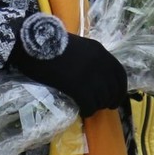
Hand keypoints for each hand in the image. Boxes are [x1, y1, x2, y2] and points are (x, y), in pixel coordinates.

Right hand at [8, 25, 128, 115]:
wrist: (33, 44)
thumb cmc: (50, 43)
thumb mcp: (77, 46)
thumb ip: (89, 58)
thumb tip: (96, 76)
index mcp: (100, 51)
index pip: (119, 74)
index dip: (120, 89)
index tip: (115, 97)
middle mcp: (99, 63)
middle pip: (113, 89)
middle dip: (111, 100)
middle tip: (104, 106)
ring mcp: (90, 75)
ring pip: (102, 99)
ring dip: (97, 106)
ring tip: (89, 107)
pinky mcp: (78, 87)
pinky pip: (89, 105)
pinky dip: (87, 111)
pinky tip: (82, 111)